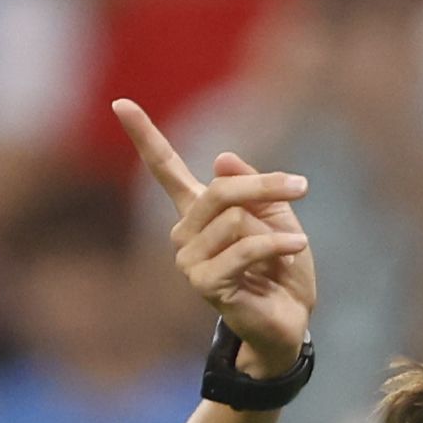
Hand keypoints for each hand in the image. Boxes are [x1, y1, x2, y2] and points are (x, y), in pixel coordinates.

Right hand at [117, 100, 313, 367]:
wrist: (290, 319)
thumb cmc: (283, 269)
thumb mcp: (277, 218)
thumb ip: (254, 188)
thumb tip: (221, 158)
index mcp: (198, 212)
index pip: (165, 168)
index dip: (143, 136)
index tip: (120, 102)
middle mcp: (185, 233)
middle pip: (222, 190)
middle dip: (265, 186)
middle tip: (301, 185)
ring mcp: (190, 259)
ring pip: (236, 219)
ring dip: (274, 231)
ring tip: (286, 251)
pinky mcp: (204, 283)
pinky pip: (244, 248)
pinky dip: (276, 245)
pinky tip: (296, 246)